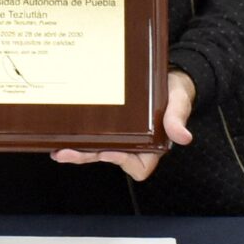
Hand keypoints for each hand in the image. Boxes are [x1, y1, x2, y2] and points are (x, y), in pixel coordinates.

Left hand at [51, 71, 193, 183]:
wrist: (167, 77)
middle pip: (108, 158)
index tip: (109, 152)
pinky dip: (77, 137)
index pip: (138, 166)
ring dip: (77, 151)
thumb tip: (184, 137)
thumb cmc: (175, 93)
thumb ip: (177, 119)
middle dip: (87, 157)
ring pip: (96, 150)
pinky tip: (61, 134)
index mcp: (153, 148)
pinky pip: (92, 136)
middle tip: (67, 153)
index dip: (122, 162)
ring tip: (59, 149)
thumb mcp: (179, 103)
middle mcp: (133, 146)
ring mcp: (119, 137)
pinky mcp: (108, 126)